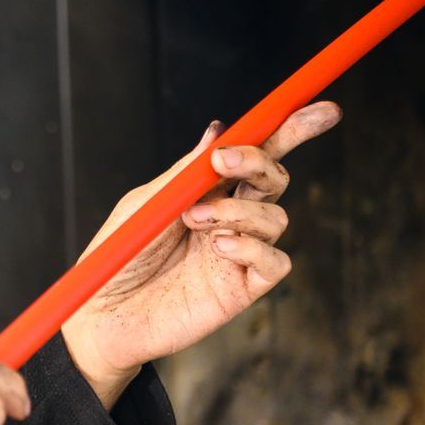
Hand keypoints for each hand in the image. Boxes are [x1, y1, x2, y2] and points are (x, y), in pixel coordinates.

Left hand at [61, 102, 341, 406]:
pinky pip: (275, 261)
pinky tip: (219, 247)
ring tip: (194, 220)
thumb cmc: (119, 256)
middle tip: (222, 163)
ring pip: (276, 217)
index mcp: (209, 189)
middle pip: (275, 178)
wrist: (104, 314)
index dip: (292, 128)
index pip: (258, 152)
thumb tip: (218, 131)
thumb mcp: (146, 203)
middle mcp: (231, 217)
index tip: (320, 110)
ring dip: (238, 210)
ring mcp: (240, 252)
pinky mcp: (243, 288)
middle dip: (259, 161)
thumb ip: (186, 172)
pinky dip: (253, 247)